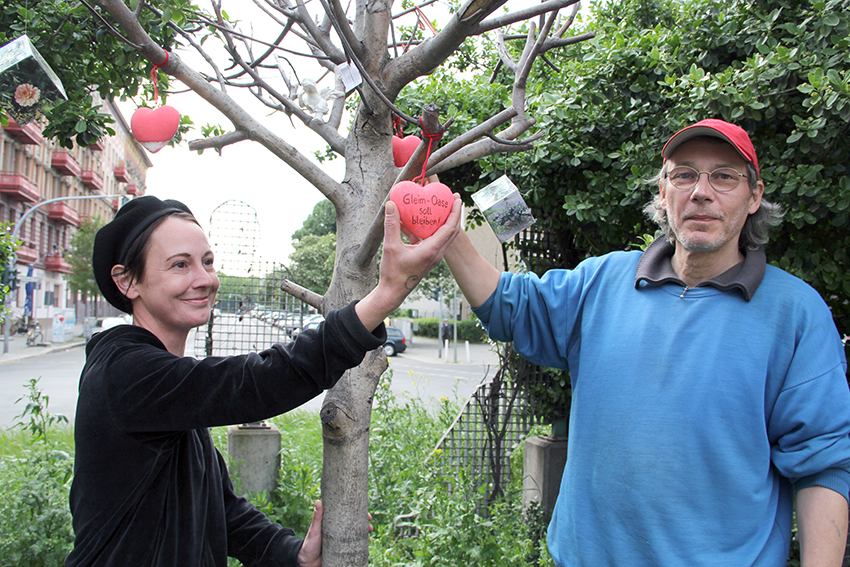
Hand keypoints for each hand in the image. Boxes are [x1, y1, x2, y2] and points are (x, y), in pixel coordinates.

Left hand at [296, 501, 375, 566]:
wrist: (306, 561)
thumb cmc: (309, 543)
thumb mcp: (314, 530)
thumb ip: (317, 517)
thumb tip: (318, 501)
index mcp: (333, 523)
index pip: (348, 515)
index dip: (359, 514)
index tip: (367, 515)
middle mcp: (339, 531)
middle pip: (355, 525)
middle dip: (364, 525)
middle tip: (370, 527)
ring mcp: (341, 541)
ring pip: (355, 536)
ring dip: (364, 536)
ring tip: (368, 538)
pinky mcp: (341, 551)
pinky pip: (352, 548)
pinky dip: (360, 546)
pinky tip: (364, 547)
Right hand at [356, 193, 461, 330]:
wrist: (393, 292)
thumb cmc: (393, 273)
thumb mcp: (390, 246)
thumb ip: (391, 224)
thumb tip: (391, 205)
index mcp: (431, 250)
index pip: (449, 228)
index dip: (455, 212)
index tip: (456, 199)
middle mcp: (436, 253)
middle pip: (452, 231)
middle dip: (455, 213)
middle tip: (453, 198)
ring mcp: (433, 256)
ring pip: (444, 236)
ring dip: (445, 221)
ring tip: (440, 207)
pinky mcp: (428, 258)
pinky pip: (434, 240)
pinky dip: (431, 230)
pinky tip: (419, 222)